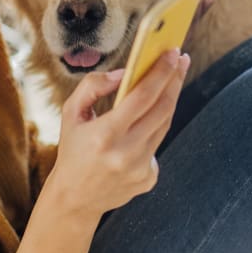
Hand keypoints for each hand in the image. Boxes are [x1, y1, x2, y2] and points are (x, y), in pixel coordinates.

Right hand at [46, 48, 189, 218]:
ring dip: (170, 100)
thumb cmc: (72, 150)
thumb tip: (125, 73)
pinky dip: (153, 129)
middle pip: (163, 108)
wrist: (74, 199)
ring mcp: (140, 168)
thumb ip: (93, 86)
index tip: (173, 53)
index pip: (143, 96)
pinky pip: (157, 145)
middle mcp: (126, 153)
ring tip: (172, 80)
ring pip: (164, 125)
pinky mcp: (148, 179)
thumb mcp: (71, 114)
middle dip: (174, 80)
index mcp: (105, 134)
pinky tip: (145, 123)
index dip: (161, 72)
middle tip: (180, 59)